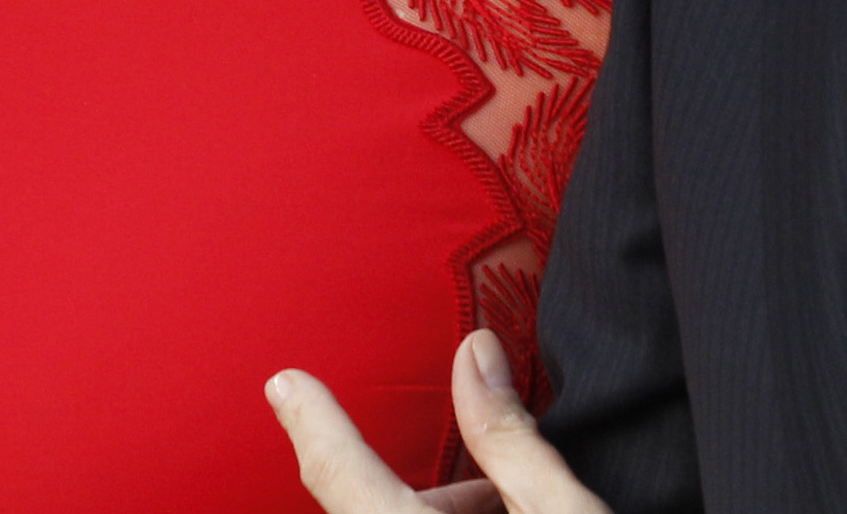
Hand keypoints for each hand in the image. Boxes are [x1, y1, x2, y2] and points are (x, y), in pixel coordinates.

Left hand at [269, 329, 612, 513]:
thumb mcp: (564, 513)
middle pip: (382, 508)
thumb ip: (509, 434)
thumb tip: (475, 349)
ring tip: (519, 507)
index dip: (312, 424)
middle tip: (508, 488)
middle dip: (440, 489)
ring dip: (447, 512)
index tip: (282, 382)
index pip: (342, 474)